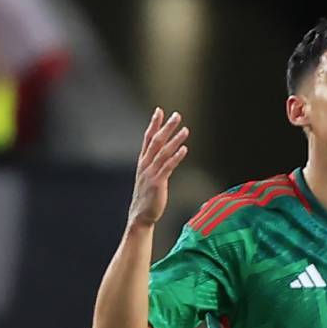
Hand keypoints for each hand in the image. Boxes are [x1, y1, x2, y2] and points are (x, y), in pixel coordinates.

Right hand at [128, 108, 188, 229]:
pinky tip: (184, 149)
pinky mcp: (158, 182)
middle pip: (156, 141)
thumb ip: (158, 165)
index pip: (147, 138)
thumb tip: (168, 155)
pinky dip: (176, 157)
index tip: (159, 111)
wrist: (141, 216)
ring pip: (163, 152)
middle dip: (166, 127)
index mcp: (143, 162)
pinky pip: (168, 167)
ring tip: (185, 129)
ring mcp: (150, 173)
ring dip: (175, 140)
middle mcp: (145, 164)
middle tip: (176, 115)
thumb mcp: (150, 177)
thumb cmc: (147, 197)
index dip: (154, 124)